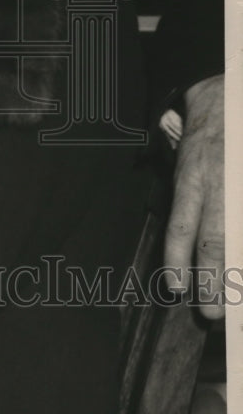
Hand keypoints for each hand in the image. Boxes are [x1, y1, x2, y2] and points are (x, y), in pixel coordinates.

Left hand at [164, 74, 223, 318]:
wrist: (230, 101)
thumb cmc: (206, 139)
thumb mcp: (185, 161)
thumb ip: (185, 200)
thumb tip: (185, 249)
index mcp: (192, 178)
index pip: (182, 226)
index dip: (178, 259)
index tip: (177, 288)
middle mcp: (220, 186)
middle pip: (215, 240)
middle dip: (212, 280)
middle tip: (211, 312)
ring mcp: (239, 190)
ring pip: (239, 238)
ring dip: (238, 275)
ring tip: (235, 304)